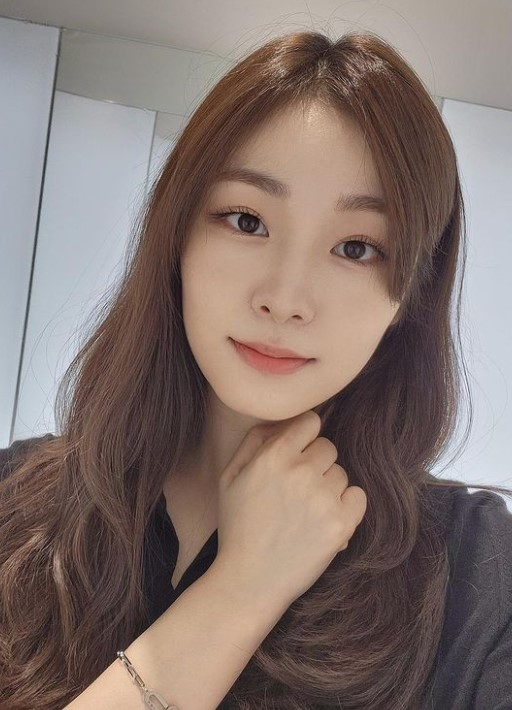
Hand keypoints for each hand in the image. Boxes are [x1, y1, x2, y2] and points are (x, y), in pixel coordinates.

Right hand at [213, 410, 366, 606]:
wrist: (249, 580)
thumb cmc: (239, 525)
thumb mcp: (230, 476)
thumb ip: (256, 440)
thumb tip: (284, 420)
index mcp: (273, 456)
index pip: (311, 422)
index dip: (305, 438)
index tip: (299, 455)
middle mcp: (300, 471)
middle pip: (328, 448)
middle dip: (316, 464)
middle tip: (297, 492)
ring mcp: (323, 498)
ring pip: (341, 474)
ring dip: (328, 489)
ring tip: (306, 513)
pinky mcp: (340, 524)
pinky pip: (358, 496)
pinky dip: (347, 507)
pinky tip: (326, 521)